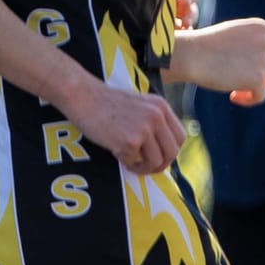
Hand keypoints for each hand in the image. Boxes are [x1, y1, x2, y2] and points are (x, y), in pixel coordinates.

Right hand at [69, 77, 186, 173]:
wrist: (84, 96)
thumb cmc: (106, 102)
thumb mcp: (139, 104)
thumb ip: (153, 120)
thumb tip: (161, 147)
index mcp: (161, 106)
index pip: (180, 136)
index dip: (171, 151)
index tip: (159, 157)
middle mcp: (157, 116)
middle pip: (172, 152)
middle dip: (161, 165)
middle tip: (146, 168)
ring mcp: (145, 128)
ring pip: (156, 161)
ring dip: (143, 168)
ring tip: (130, 163)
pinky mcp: (130, 140)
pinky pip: (133, 161)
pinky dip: (125, 162)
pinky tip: (115, 152)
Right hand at [190, 17, 264, 107]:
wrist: (192, 54)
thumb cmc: (205, 45)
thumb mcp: (234, 33)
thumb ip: (253, 41)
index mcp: (261, 27)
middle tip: (250, 79)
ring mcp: (263, 60)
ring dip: (261, 86)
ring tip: (240, 89)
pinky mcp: (257, 78)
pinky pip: (261, 95)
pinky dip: (249, 99)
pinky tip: (234, 97)